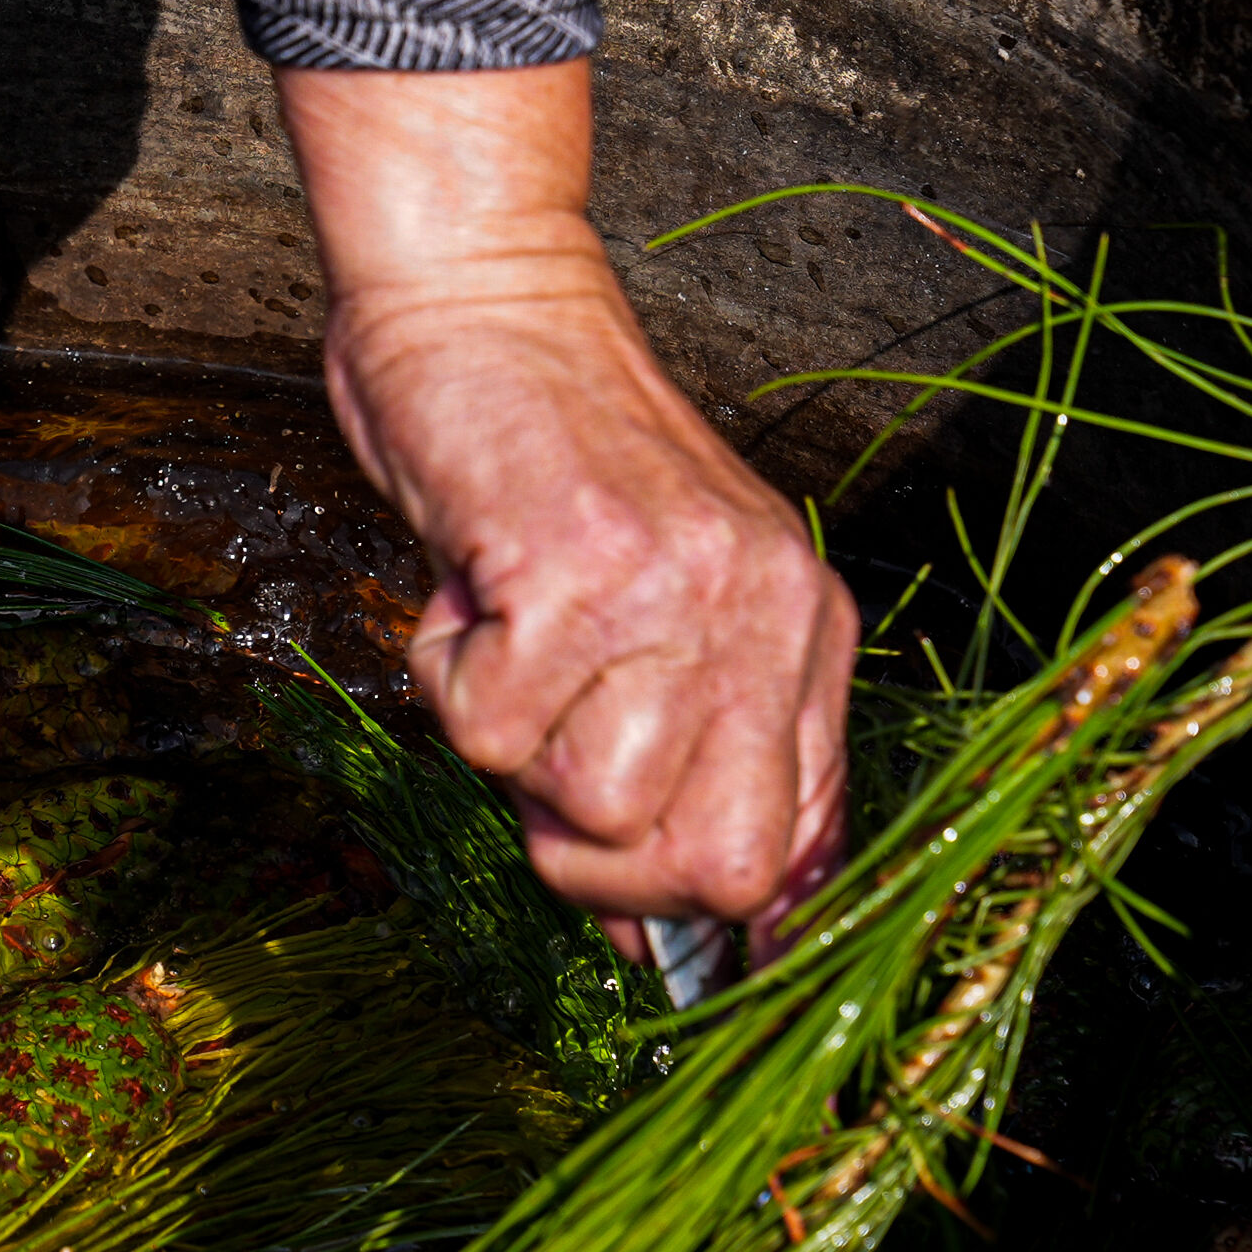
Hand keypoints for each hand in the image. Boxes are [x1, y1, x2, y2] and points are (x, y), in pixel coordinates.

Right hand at [280, 62, 858, 948]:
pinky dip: (446, 685)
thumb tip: (656, 949)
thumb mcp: (655, 608)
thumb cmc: (549, 465)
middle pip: (713, 866)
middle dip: (603, 872)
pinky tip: (468, 597)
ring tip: (505, 640)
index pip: (798, 847)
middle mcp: (766, 611)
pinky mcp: (573, 572)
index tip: (635, 928)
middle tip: (539, 774)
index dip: (703, 911)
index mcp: (805, 625)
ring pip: (591, 808)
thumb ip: (677, 758)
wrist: (487, 303)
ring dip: (511, 754)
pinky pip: (488, 735)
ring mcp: (677, 592)